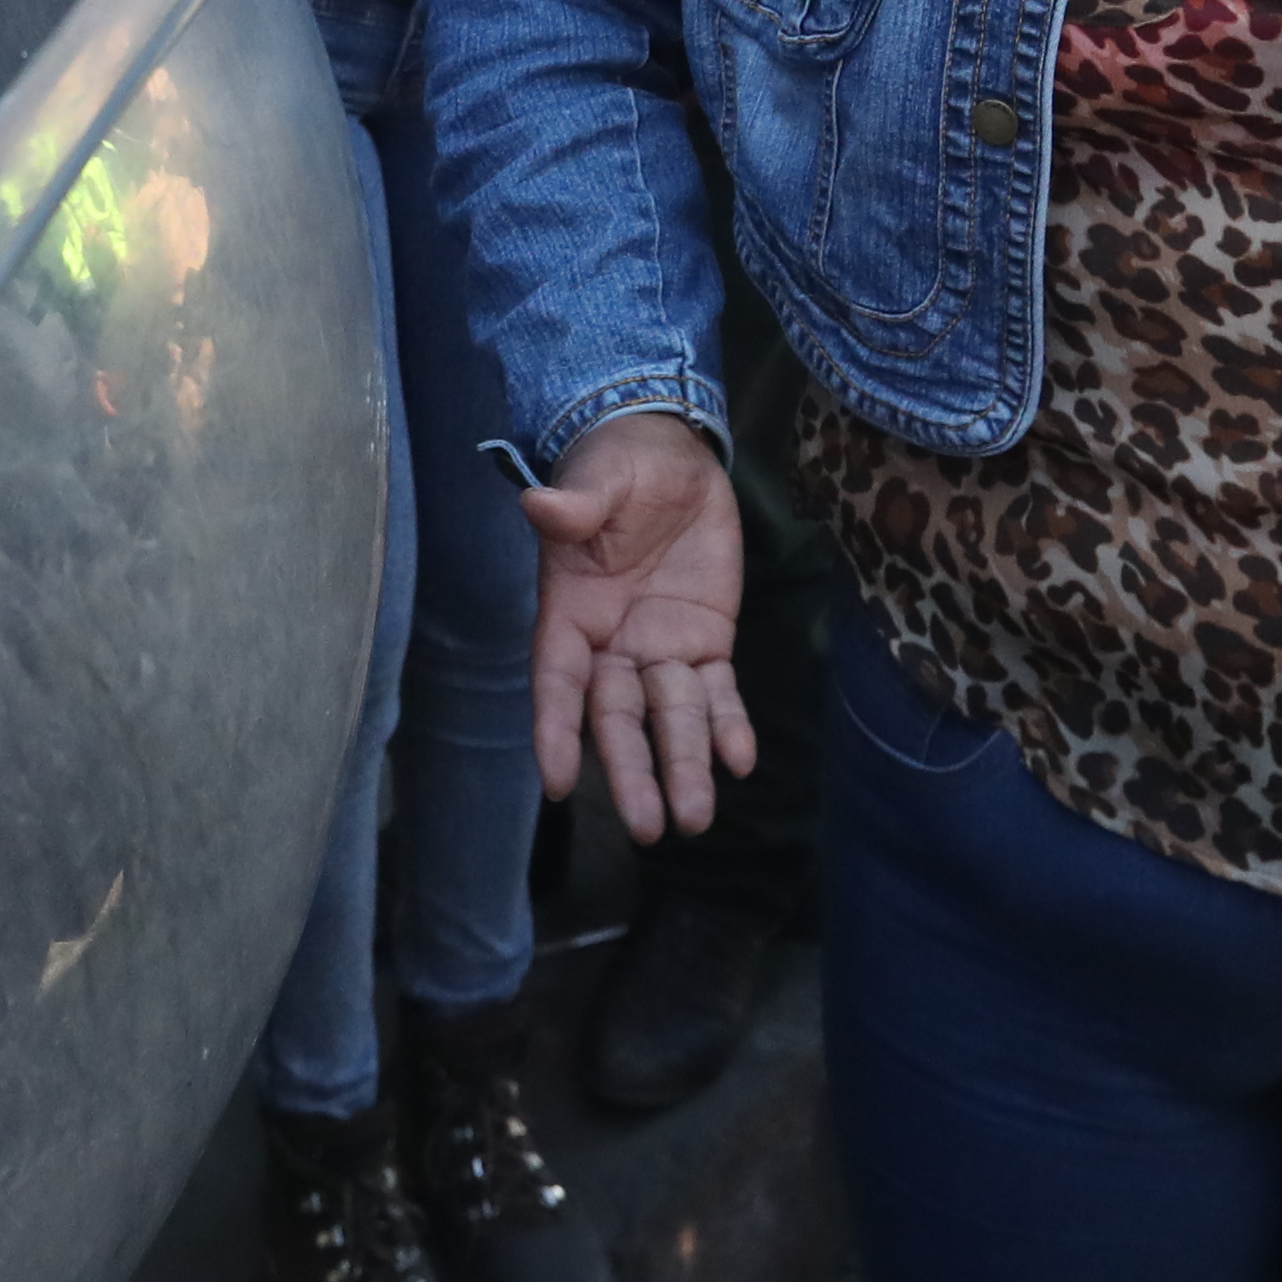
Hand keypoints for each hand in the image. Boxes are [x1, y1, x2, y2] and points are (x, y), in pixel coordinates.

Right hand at [522, 411, 751, 840]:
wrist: (670, 453)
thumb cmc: (619, 465)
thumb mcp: (600, 477)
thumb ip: (578, 503)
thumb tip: (541, 505)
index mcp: (570, 611)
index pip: (558, 679)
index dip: (556, 728)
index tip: (558, 781)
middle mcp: (611, 644)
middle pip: (617, 718)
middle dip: (631, 772)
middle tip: (649, 827)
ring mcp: (660, 647)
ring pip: (671, 717)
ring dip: (683, 765)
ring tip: (696, 818)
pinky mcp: (706, 641)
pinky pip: (717, 693)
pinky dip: (728, 726)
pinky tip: (739, 760)